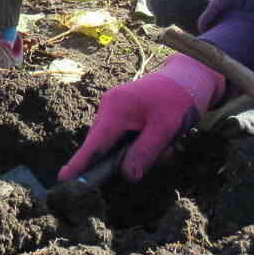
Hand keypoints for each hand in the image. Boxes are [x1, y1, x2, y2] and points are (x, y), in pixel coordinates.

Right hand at [60, 53, 224, 181]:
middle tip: (164, 154)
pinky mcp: (124, 114)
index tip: (63, 179)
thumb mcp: (166, 128)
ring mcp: (115, 110)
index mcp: (116, 108)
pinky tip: (163, 140)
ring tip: (169, 144)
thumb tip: (126, 176)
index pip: (95, 143)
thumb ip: (145, 152)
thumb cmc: (179, 98)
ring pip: (117, 145)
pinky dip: (142, 144)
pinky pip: (125, 139)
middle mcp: (110, 108)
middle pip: (105, 147)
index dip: (80, 163)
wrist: (191, 75)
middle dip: (128, 159)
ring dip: (140, 152)